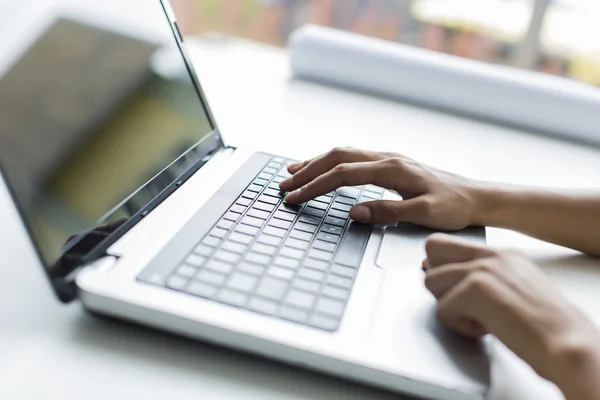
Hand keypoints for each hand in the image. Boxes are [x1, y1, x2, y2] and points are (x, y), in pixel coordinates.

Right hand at [279, 147, 481, 228]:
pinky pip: (353, 158)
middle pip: (336, 158)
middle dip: (307, 171)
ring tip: (293, 172)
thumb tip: (355, 211)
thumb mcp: (425, 214)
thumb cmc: (454, 207)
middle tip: (284, 186)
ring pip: (343, 154)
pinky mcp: (389, 164)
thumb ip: (389, 211)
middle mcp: (386, 158)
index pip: (342, 175)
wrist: (476, 197)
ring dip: (316, 163)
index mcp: (391, 169)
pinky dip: (331, 162)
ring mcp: (387, 159)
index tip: (295, 198)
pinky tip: (324, 168)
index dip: (315, 186)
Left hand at [424, 234, 599, 398]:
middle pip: (432, 248)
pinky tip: (486, 330)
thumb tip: (437, 271)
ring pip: (431, 281)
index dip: (441, 268)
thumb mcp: (512, 289)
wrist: (567, 344)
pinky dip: (459, 327)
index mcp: (502, 253)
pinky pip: (441, 310)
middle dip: (438, 280)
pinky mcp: (475, 289)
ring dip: (450, 307)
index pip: (446, 243)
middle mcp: (491, 254)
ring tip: (481, 319)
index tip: (455, 290)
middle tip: (464, 304)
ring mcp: (483, 268)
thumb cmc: (544, 327)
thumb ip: (480, 277)